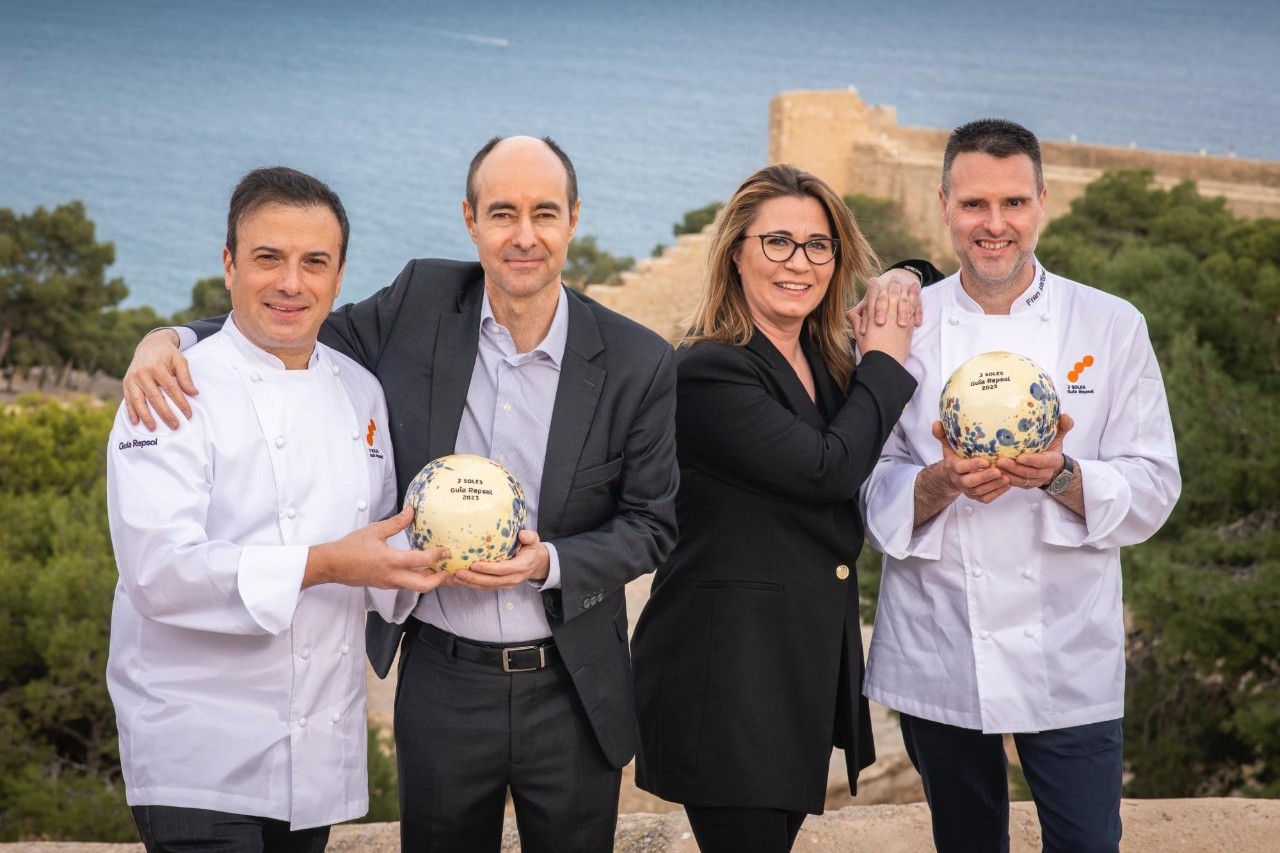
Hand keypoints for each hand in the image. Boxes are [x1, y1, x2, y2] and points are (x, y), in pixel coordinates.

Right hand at [122, 329, 197, 430]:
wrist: (150, 344)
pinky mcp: (126, 382)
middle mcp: (142, 373)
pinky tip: (136, 422)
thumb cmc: (168, 354)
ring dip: (146, 416)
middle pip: (155, 397)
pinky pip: (128, 399)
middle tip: (175, 426)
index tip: (188, 414)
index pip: (171, 389)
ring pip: (138, 400)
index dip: (180, 403)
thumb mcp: (180, 360)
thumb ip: (185, 377)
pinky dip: (131, 411)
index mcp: (157, 367)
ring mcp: (132, 378)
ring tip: (153, 428)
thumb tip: (194, 393)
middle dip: (165, 414)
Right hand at [305, 506, 450, 592]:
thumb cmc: (351, 547)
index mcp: (391, 561)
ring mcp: (388, 584)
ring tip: (436, 569)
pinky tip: (418, 569)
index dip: (438, 555)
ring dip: (428, 580)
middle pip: (423, 586)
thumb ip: (396, 522)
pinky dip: (415, 579)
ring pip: (414, 587)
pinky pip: (404, 586)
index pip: (422, 561)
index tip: (446, 550)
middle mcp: (392, 576)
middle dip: (439, 579)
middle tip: (447, 569)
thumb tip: (411, 511)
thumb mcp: (375, 530)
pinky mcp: (384, 586)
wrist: (332, 565)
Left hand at [453, 529, 549, 590]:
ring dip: (470, 583)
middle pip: (491, 581)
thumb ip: (529, 537)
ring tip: (455, 577)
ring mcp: (506, 584)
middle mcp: (513, 578)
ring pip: (486, 586)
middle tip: (458, 572)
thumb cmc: (532, 550)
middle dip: (474, 578)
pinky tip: (460, 580)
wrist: (536, 564)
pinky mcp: (500, 585)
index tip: (474, 564)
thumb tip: (522, 534)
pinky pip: (485, 587)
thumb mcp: (534, 541)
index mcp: (520, 567)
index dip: (488, 568)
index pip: (502, 569)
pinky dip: (472, 584)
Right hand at [849, 276, 915, 364]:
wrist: (886, 364)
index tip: (873, 280)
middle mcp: (887, 315)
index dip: (873, 286)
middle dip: (891, 284)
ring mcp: (899, 319)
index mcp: (872, 316)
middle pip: (890, 294)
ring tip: (906, 281)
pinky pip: (914, 307)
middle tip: (893, 277)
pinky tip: (915, 290)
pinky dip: (915, 297)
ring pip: (903, 298)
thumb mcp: (860, 337)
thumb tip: (851, 313)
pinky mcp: (909, 325)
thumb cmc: (871, 351)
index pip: (872, 296)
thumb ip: (857, 322)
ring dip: (904, 288)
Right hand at [930, 420, 1009, 503]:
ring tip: (1007, 478)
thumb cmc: (954, 456)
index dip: (973, 466)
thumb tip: (937, 423)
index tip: (986, 461)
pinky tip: (1007, 485)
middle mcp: (959, 480)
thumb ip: (942, 434)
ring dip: (993, 486)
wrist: (952, 476)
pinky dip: (997, 493)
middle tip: (998, 471)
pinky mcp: (976, 497)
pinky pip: (986, 498)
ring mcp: (968, 490)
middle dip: (984, 477)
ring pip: (979, 491)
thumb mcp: (947, 444)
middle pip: (970, 482)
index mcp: (953, 466)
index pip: (961, 468)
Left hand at [995, 413, 1075, 488]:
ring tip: (995, 467)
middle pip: (1029, 472)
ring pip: (1021, 480)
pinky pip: (1016, 484)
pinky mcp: (1027, 485)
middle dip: (1014, 468)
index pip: (1042, 461)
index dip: (1031, 460)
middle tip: (1000, 461)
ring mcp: (1036, 480)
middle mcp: (1045, 472)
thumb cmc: (1052, 448)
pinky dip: (1006, 480)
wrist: (1055, 468)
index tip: (1019, 457)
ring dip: (1008, 474)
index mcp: (1052, 460)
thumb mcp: (1059, 437)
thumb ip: (1063, 427)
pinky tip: (995, 473)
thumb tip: (1064, 416)